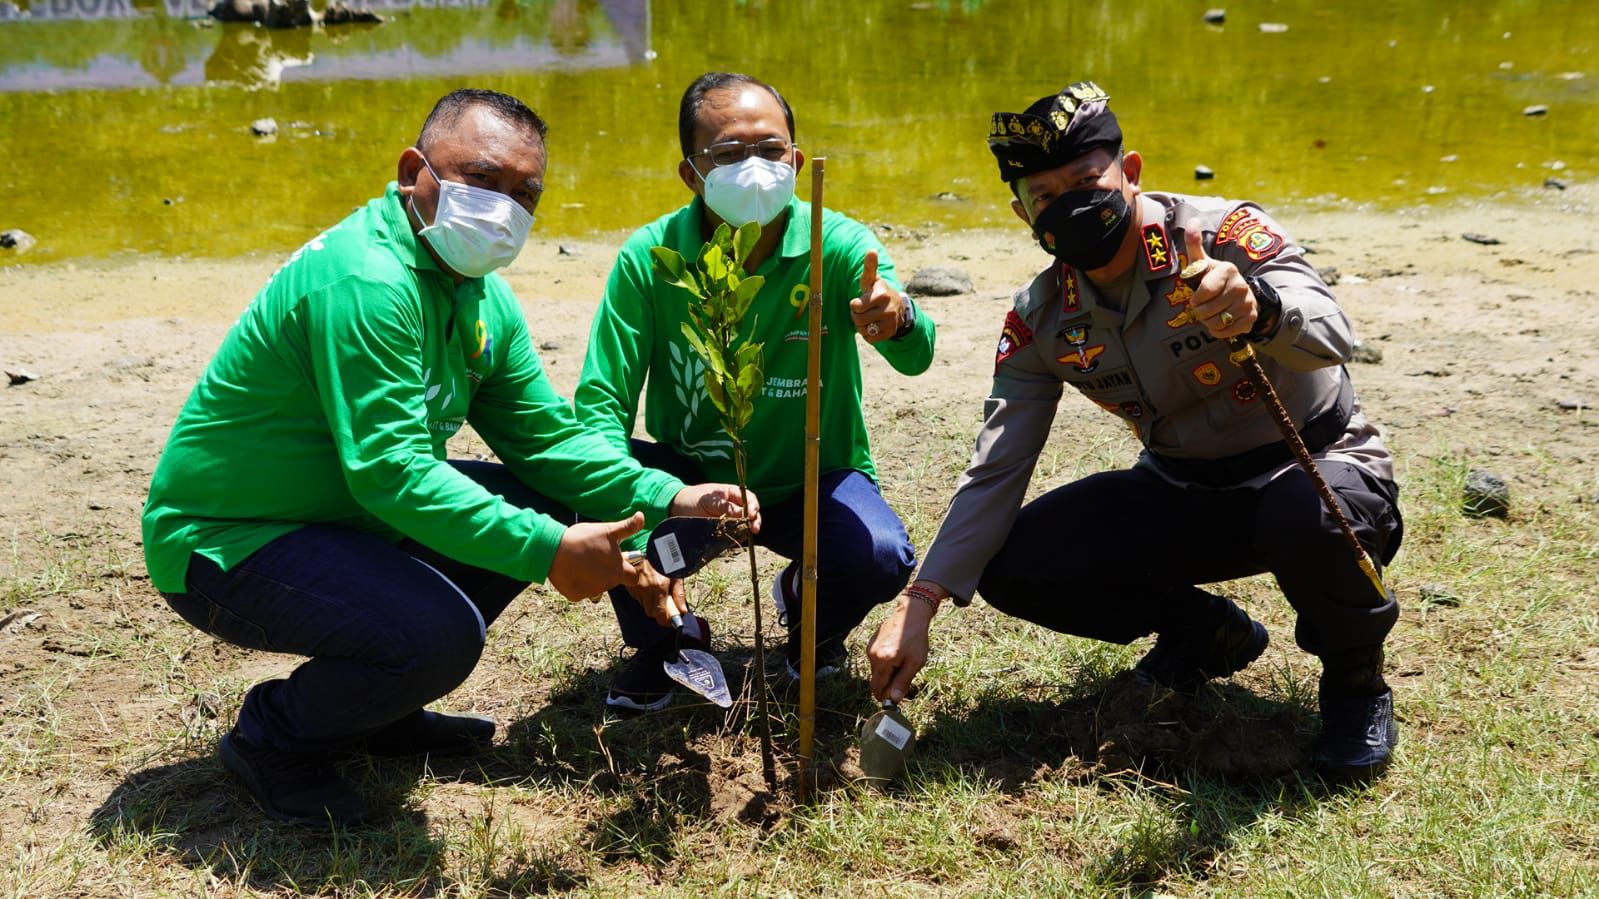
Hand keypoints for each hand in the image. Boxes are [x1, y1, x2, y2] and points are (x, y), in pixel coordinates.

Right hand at [547, 513, 652, 601]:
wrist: (553, 550)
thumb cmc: (583, 539)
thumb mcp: (608, 530)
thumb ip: (628, 527)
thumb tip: (642, 516)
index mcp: (619, 571)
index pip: (633, 577)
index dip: (629, 568)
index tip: (621, 560)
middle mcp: (607, 585)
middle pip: (613, 580)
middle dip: (609, 570)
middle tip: (596, 555)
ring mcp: (590, 592)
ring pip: (597, 585)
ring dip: (594, 576)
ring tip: (583, 560)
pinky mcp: (575, 595)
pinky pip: (580, 590)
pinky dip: (578, 582)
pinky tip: (572, 569)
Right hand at [624, 558, 686, 626]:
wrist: (642, 545)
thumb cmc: (662, 559)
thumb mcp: (675, 574)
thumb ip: (679, 594)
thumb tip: (683, 611)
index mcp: (658, 587)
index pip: (660, 615)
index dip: (667, 621)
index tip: (673, 621)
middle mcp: (645, 590)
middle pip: (651, 613)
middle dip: (660, 613)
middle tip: (667, 606)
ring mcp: (635, 589)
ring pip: (644, 606)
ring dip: (652, 604)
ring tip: (658, 592)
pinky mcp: (629, 587)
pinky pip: (638, 598)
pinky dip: (645, 597)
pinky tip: (649, 587)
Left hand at [670, 483, 761, 534]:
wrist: (675, 509)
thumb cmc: (691, 499)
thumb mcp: (707, 501)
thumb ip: (725, 507)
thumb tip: (744, 514)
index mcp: (731, 494)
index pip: (749, 499)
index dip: (753, 507)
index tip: (752, 515)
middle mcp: (733, 506)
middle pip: (751, 513)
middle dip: (754, 521)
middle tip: (754, 529)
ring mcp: (729, 519)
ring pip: (744, 525)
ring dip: (747, 530)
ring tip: (747, 534)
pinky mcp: (724, 530)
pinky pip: (735, 534)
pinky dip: (738, 536)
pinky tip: (738, 537)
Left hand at [848, 250, 906, 343]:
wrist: (897, 307)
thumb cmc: (877, 291)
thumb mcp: (873, 280)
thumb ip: (870, 267)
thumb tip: (871, 250)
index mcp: (881, 295)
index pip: (855, 306)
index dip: (854, 304)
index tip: (860, 301)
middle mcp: (888, 310)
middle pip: (857, 319)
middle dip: (856, 315)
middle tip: (863, 310)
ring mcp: (890, 323)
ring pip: (863, 330)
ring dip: (861, 325)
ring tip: (868, 317)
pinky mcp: (889, 334)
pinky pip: (869, 339)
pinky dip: (867, 334)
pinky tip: (873, 325)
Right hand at [866, 583, 940, 701]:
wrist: (910, 614)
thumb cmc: (916, 638)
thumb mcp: (915, 662)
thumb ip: (903, 681)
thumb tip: (894, 699)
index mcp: (883, 661)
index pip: (876, 688)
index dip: (884, 696)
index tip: (895, 698)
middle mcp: (872, 655)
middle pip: (876, 680)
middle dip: (888, 683)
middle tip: (904, 676)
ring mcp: (870, 648)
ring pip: (876, 670)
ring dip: (887, 672)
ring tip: (903, 661)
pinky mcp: (871, 642)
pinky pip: (876, 660)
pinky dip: (885, 662)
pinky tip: (897, 653)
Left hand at [1182, 229, 1255, 338]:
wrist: (1241, 294)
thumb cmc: (1215, 278)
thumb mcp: (1204, 262)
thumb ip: (1194, 245)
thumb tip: (1193, 221)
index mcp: (1228, 270)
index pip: (1203, 292)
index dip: (1196, 298)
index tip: (1197, 296)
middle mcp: (1240, 285)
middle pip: (1206, 310)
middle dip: (1200, 312)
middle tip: (1204, 306)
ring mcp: (1247, 303)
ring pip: (1215, 322)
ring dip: (1208, 322)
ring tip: (1213, 313)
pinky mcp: (1250, 318)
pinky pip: (1225, 332)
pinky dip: (1219, 331)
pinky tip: (1222, 321)